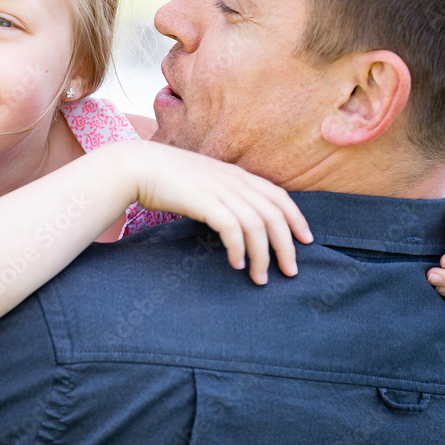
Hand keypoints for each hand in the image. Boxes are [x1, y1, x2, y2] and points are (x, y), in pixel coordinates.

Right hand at [128, 142, 311, 284]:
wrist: (138, 166)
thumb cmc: (168, 178)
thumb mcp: (204, 182)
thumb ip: (223, 195)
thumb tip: (236, 220)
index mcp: (238, 175)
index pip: (279, 196)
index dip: (297, 219)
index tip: (306, 241)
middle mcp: (234, 181)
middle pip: (275, 214)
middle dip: (287, 246)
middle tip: (290, 272)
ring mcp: (220, 190)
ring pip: (257, 225)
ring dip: (262, 256)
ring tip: (260, 278)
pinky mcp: (204, 202)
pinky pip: (232, 229)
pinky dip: (239, 249)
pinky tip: (236, 264)